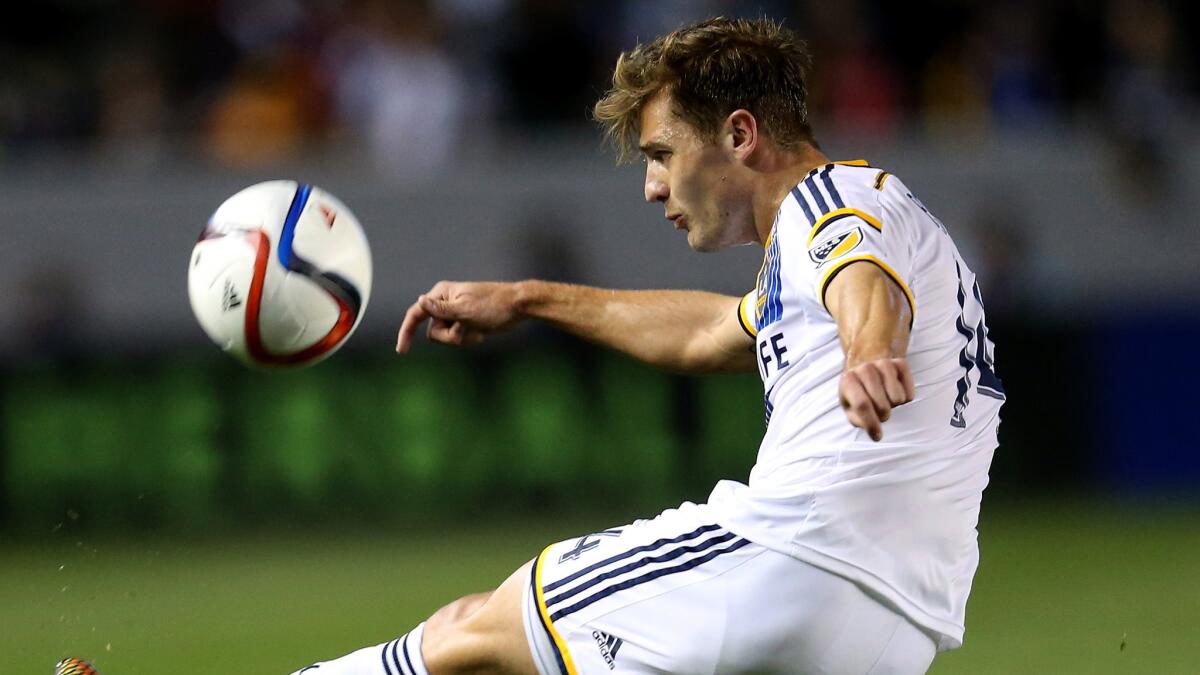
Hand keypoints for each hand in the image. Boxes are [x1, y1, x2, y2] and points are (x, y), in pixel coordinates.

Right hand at [396, 281, 522, 352]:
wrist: (518, 307)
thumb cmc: (493, 305)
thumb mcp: (465, 309)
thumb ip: (440, 309)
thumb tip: (419, 301)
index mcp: (441, 294)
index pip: (416, 314)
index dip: (406, 332)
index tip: (401, 351)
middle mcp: (445, 304)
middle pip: (433, 332)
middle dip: (448, 336)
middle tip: (465, 328)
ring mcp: (456, 314)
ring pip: (446, 338)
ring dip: (461, 339)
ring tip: (477, 329)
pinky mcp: (466, 323)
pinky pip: (458, 339)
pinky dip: (469, 339)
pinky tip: (482, 332)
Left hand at [838, 357, 914, 441]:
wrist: (864, 364)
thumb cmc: (857, 392)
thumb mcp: (850, 407)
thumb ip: (859, 420)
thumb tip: (876, 433)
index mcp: (848, 380)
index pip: (862, 405)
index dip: (871, 424)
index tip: (877, 436)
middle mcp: (865, 369)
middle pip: (882, 405)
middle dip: (882, 416)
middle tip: (878, 411)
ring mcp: (883, 363)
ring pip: (898, 398)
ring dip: (893, 405)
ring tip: (885, 399)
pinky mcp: (900, 363)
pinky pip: (909, 393)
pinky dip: (905, 398)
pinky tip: (894, 392)